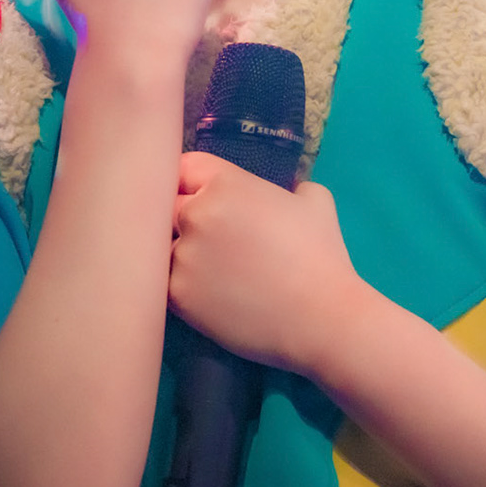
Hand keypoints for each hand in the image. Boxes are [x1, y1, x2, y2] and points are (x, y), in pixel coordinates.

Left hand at [168, 152, 366, 373]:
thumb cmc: (321, 256)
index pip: (184, 169)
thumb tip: (285, 194)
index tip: (202, 200)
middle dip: (183, 219)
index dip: (192, 185)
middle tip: (210, 241)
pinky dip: (184, 287)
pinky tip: (209, 295)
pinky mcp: (177, 294)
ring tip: (212, 274)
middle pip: (168, 206)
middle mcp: (196, 213)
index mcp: (225, 183)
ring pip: (164, 247)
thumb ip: (289, 187)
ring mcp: (183, 254)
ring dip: (181, 255)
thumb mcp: (314, 201)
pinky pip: (167, 282)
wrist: (321, 318)